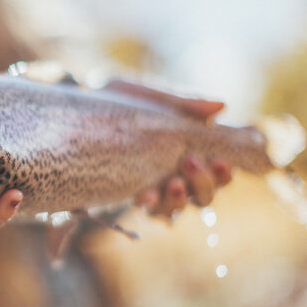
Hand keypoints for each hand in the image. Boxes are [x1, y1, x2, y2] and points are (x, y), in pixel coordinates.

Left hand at [104, 79, 232, 217]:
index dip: (224, 172)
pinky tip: (143, 194)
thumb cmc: (125, 100)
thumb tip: (220, 105)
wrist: (82, 106)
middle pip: (204, 196)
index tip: (220, 160)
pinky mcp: (129, 194)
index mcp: (192, 151)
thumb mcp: (154, 97)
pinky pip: (146, 210)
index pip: (219, 172)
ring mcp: (154, 189)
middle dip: (202, 183)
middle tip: (191, 162)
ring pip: (177, 208)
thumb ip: (185, 102)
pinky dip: (149, 203)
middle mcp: (177, 176)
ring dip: (178, 199)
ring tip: (171, 183)